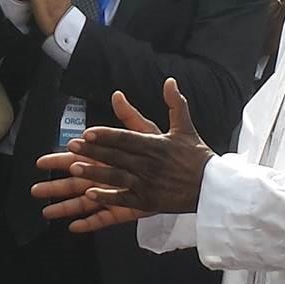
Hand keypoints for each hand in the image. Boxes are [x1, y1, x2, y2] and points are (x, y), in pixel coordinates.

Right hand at [33, 91, 160, 231]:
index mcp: (108, 157)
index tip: (42, 162)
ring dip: (66, 207)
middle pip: (75, 181)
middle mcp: (106, 176)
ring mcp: (114, 194)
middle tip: (34, 190)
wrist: (182, 172)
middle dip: (55, 186)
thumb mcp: (146, 132)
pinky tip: (75, 227)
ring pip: (85, 202)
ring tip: (47, 212)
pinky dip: (90, 223)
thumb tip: (118, 95)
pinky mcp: (125, 209)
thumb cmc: (160, 151)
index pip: (79, 158)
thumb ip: (130, 117)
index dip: (59, 160)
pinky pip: (105, 218)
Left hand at [59, 79, 213, 215]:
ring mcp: (148, 184)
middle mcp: (150, 164)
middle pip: (116, 156)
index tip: (86, 133)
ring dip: (94, 173)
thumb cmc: (197, 156)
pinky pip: (124, 200)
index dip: (105, 135)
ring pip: (116, 177)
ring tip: (74, 168)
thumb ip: (175, 104)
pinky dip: (107, 197)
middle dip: (92, 151)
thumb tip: (170, 81)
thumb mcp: (185, 127)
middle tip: (71, 146)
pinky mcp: (149, 202)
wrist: (213, 187)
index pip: (125, 138)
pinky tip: (91, 194)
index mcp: (156, 145)